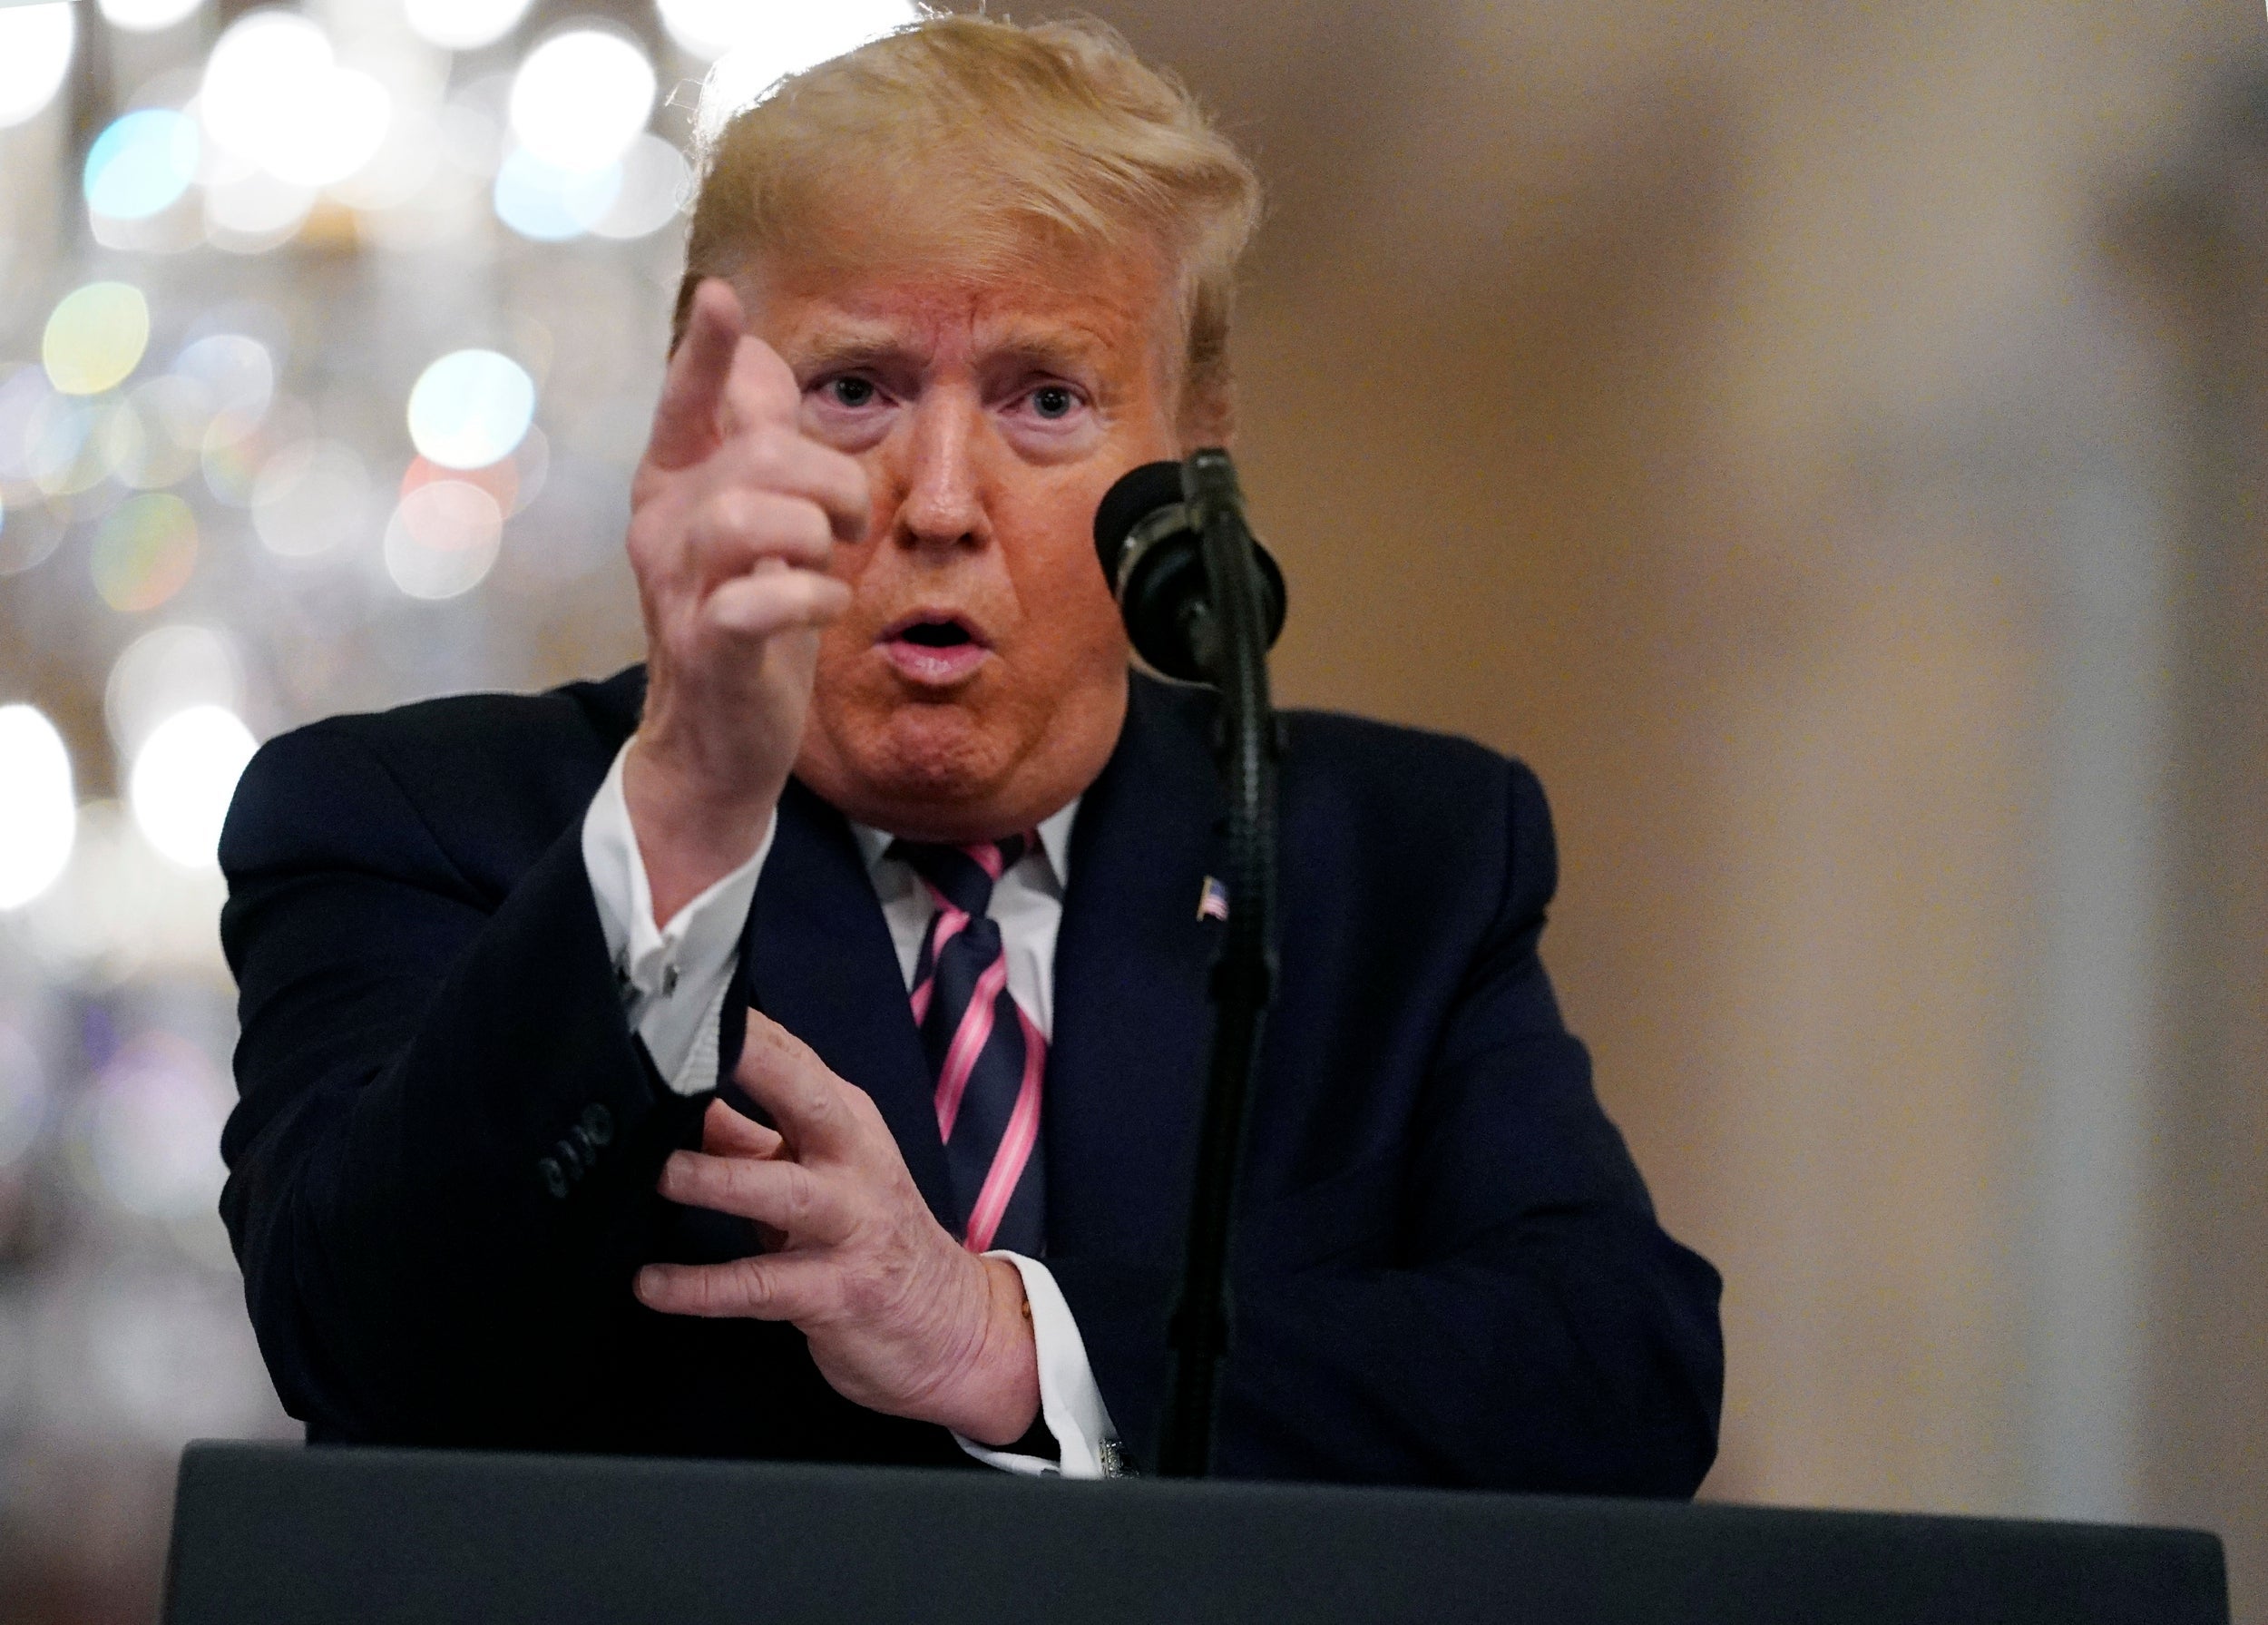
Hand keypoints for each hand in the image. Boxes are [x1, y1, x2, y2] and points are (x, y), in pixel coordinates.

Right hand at [623, 278, 868, 923]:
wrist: (715, 743)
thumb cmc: (746, 619)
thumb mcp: (758, 523)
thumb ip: (758, 443)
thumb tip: (761, 356)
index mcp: (675, 486)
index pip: (684, 402)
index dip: (704, 352)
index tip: (722, 298)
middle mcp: (662, 526)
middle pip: (755, 454)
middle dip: (827, 476)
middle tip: (850, 518)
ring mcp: (679, 589)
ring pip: (744, 515)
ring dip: (814, 531)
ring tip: (830, 561)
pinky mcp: (709, 649)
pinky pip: (756, 600)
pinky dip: (808, 596)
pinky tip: (823, 607)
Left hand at [634, 1011, 1041, 1446]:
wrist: (946, 1324)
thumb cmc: (873, 1238)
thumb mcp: (816, 1174)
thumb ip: (747, 1137)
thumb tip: (679, 1099)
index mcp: (845, 1123)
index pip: (793, 1058)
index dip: (740, 1030)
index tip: (681, 1008)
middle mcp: (852, 1162)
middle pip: (805, 1098)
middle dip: (750, 1068)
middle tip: (682, 1054)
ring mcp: (848, 1225)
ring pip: (778, 1191)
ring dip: (715, 1180)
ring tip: (660, 1175)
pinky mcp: (833, 1291)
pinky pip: (758, 1285)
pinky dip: (700, 1288)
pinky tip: (653, 1284)